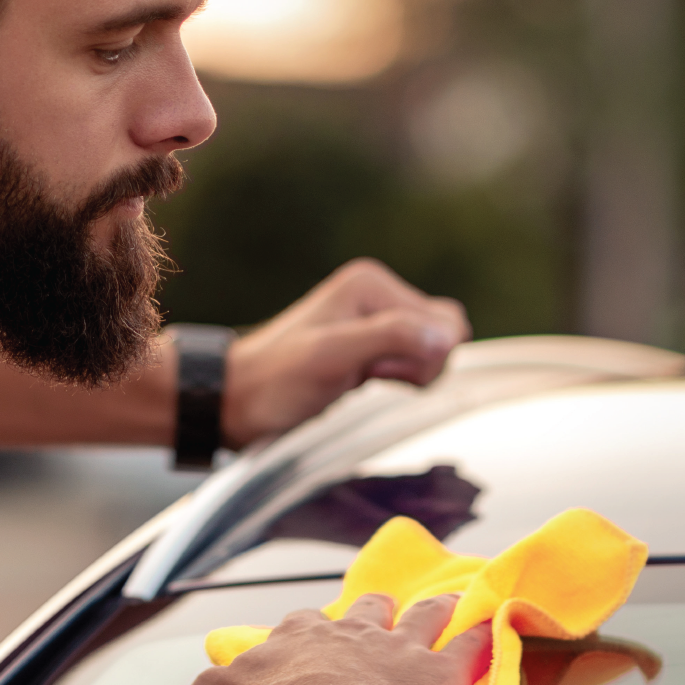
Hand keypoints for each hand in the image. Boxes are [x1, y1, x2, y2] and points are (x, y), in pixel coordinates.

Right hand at [185, 593, 492, 684]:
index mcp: (299, 638)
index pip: (305, 626)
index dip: (313, 631)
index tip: (316, 634)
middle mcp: (351, 634)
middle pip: (369, 611)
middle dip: (376, 610)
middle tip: (383, 611)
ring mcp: (399, 650)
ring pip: (424, 617)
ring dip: (436, 609)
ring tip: (450, 600)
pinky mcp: (441, 676)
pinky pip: (470, 649)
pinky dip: (482, 639)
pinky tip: (495, 631)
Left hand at [219, 258, 469, 448]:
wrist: (239, 401)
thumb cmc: (276, 381)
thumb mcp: (331, 357)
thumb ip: (390, 339)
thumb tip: (446, 336)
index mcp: (372, 284)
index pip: (445, 322)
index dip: (422, 357)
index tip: (374, 369)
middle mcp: (378, 293)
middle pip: (446, 332)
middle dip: (421, 365)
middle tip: (369, 376)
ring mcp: (376, 318)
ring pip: (435, 347)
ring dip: (411, 373)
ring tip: (363, 378)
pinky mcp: (374, 344)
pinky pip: (417, 358)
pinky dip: (404, 376)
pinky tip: (368, 380)